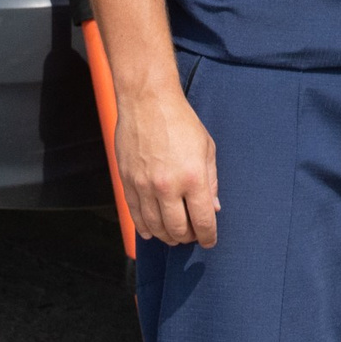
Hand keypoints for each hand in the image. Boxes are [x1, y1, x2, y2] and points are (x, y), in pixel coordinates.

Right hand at [118, 77, 220, 246]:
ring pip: (155, 227)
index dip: (208, 236)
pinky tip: (152, 231)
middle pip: (178, 229)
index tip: (209, 240)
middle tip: (192, 236)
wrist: (148, 101)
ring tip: (174, 236)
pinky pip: (135, 215)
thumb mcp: (207, 148)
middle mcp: (168, 186)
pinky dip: (145, 228)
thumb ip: (211, 181)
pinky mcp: (127, 182)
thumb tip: (213, 208)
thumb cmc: (181, 122)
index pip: (202, 220)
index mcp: (193, 177)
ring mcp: (144, 186)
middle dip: (188, 238)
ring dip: (167, 236)